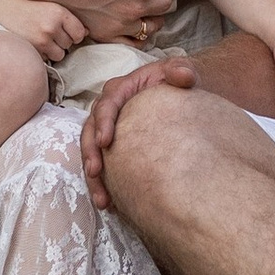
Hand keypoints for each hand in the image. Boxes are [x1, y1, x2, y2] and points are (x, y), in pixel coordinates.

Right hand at [0, 0, 84, 66]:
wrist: (6, 10)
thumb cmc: (32, 9)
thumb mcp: (53, 8)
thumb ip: (70, 20)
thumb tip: (86, 33)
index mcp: (59, 13)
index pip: (79, 33)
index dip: (74, 34)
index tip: (65, 31)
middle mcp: (51, 26)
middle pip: (69, 45)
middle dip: (62, 41)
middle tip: (49, 32)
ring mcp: (41, 39)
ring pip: (60, 55)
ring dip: (54, 50)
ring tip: (43, 39)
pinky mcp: (33, 49)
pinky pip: (47, 59)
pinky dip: (43, 54)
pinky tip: (36, 43)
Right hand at [79, 54, 196, 209]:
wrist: (180, 97)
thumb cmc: (178, 82)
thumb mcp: (181, 71)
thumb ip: (182, 70)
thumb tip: (183, 76)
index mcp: (120, 90)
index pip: (106, 105)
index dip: (103, 122)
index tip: (106, 141)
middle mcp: (109, 109)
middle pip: (91, 131)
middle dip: (91, 154)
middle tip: (95, 173)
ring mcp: (109, 129)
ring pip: (93, 152)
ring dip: (95, 177)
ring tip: (102, 199)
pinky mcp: (113, 147)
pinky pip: (103, 165)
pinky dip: (104, 184)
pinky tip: (111, 204)